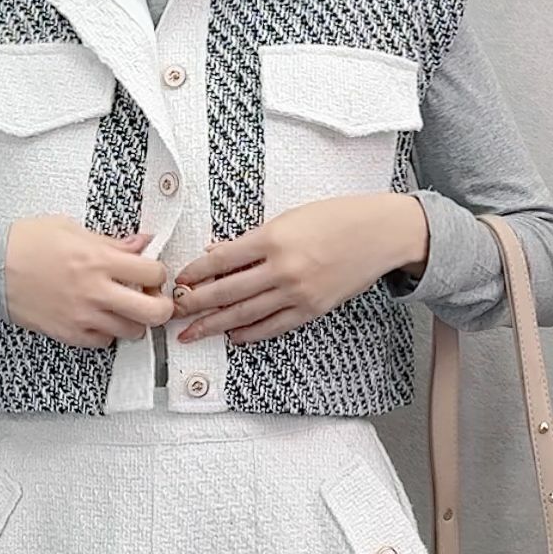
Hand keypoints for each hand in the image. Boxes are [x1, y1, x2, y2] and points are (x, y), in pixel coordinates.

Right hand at [5, 214, 175, 347]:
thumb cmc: (26, 243)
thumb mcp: (71, 229)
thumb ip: (111, 241)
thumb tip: (142, 243)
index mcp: (98, 259)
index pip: (154, 272)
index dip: (158, 273)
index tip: (150, 272)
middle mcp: (95, 291)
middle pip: (154, 312)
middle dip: (161, 306)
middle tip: (153, 299)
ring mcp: (83, 316)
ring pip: (133, 332)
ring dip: (134, 320)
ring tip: (122, 307)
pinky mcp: (68, 334)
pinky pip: (104, 342)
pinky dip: (107, 332)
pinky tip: (99, 317)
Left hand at [171, 194, 428, 343]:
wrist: (381, 234)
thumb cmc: (337, 217)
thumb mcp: (290, 217)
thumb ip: (252, 239)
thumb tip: (217, 253)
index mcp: (273, 238)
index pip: (220, 259)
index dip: (194, 272)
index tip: (178, 280)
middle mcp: (282, 268)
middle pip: (226, 291)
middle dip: (194, 304)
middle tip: (171, 312)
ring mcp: (297, 292)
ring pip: (245, 314)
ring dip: (214, 325)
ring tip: (191, 333)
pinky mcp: (312, 309)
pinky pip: (273, 326)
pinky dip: (250, 333)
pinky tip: (233, 335)